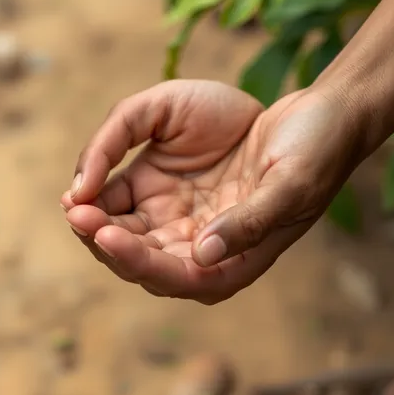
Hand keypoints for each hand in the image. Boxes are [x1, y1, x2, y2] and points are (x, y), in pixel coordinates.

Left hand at [61, 80, 364, 303]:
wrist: (319, 117)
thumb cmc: (316, 153)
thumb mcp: (291, 186)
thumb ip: (251, 223)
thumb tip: (205, 255)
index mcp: (236, 260)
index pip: (180, 277)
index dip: (140, 262)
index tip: (107, 235)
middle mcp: (205, 248)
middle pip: (144, 263)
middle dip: (107, 244)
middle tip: (78, 215)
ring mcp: (186, 220)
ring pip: (130, 237)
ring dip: (98, 225)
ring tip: (74, 203)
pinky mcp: (172, 191)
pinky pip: (129, 204)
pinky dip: (105, 199)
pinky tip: (86, 186)